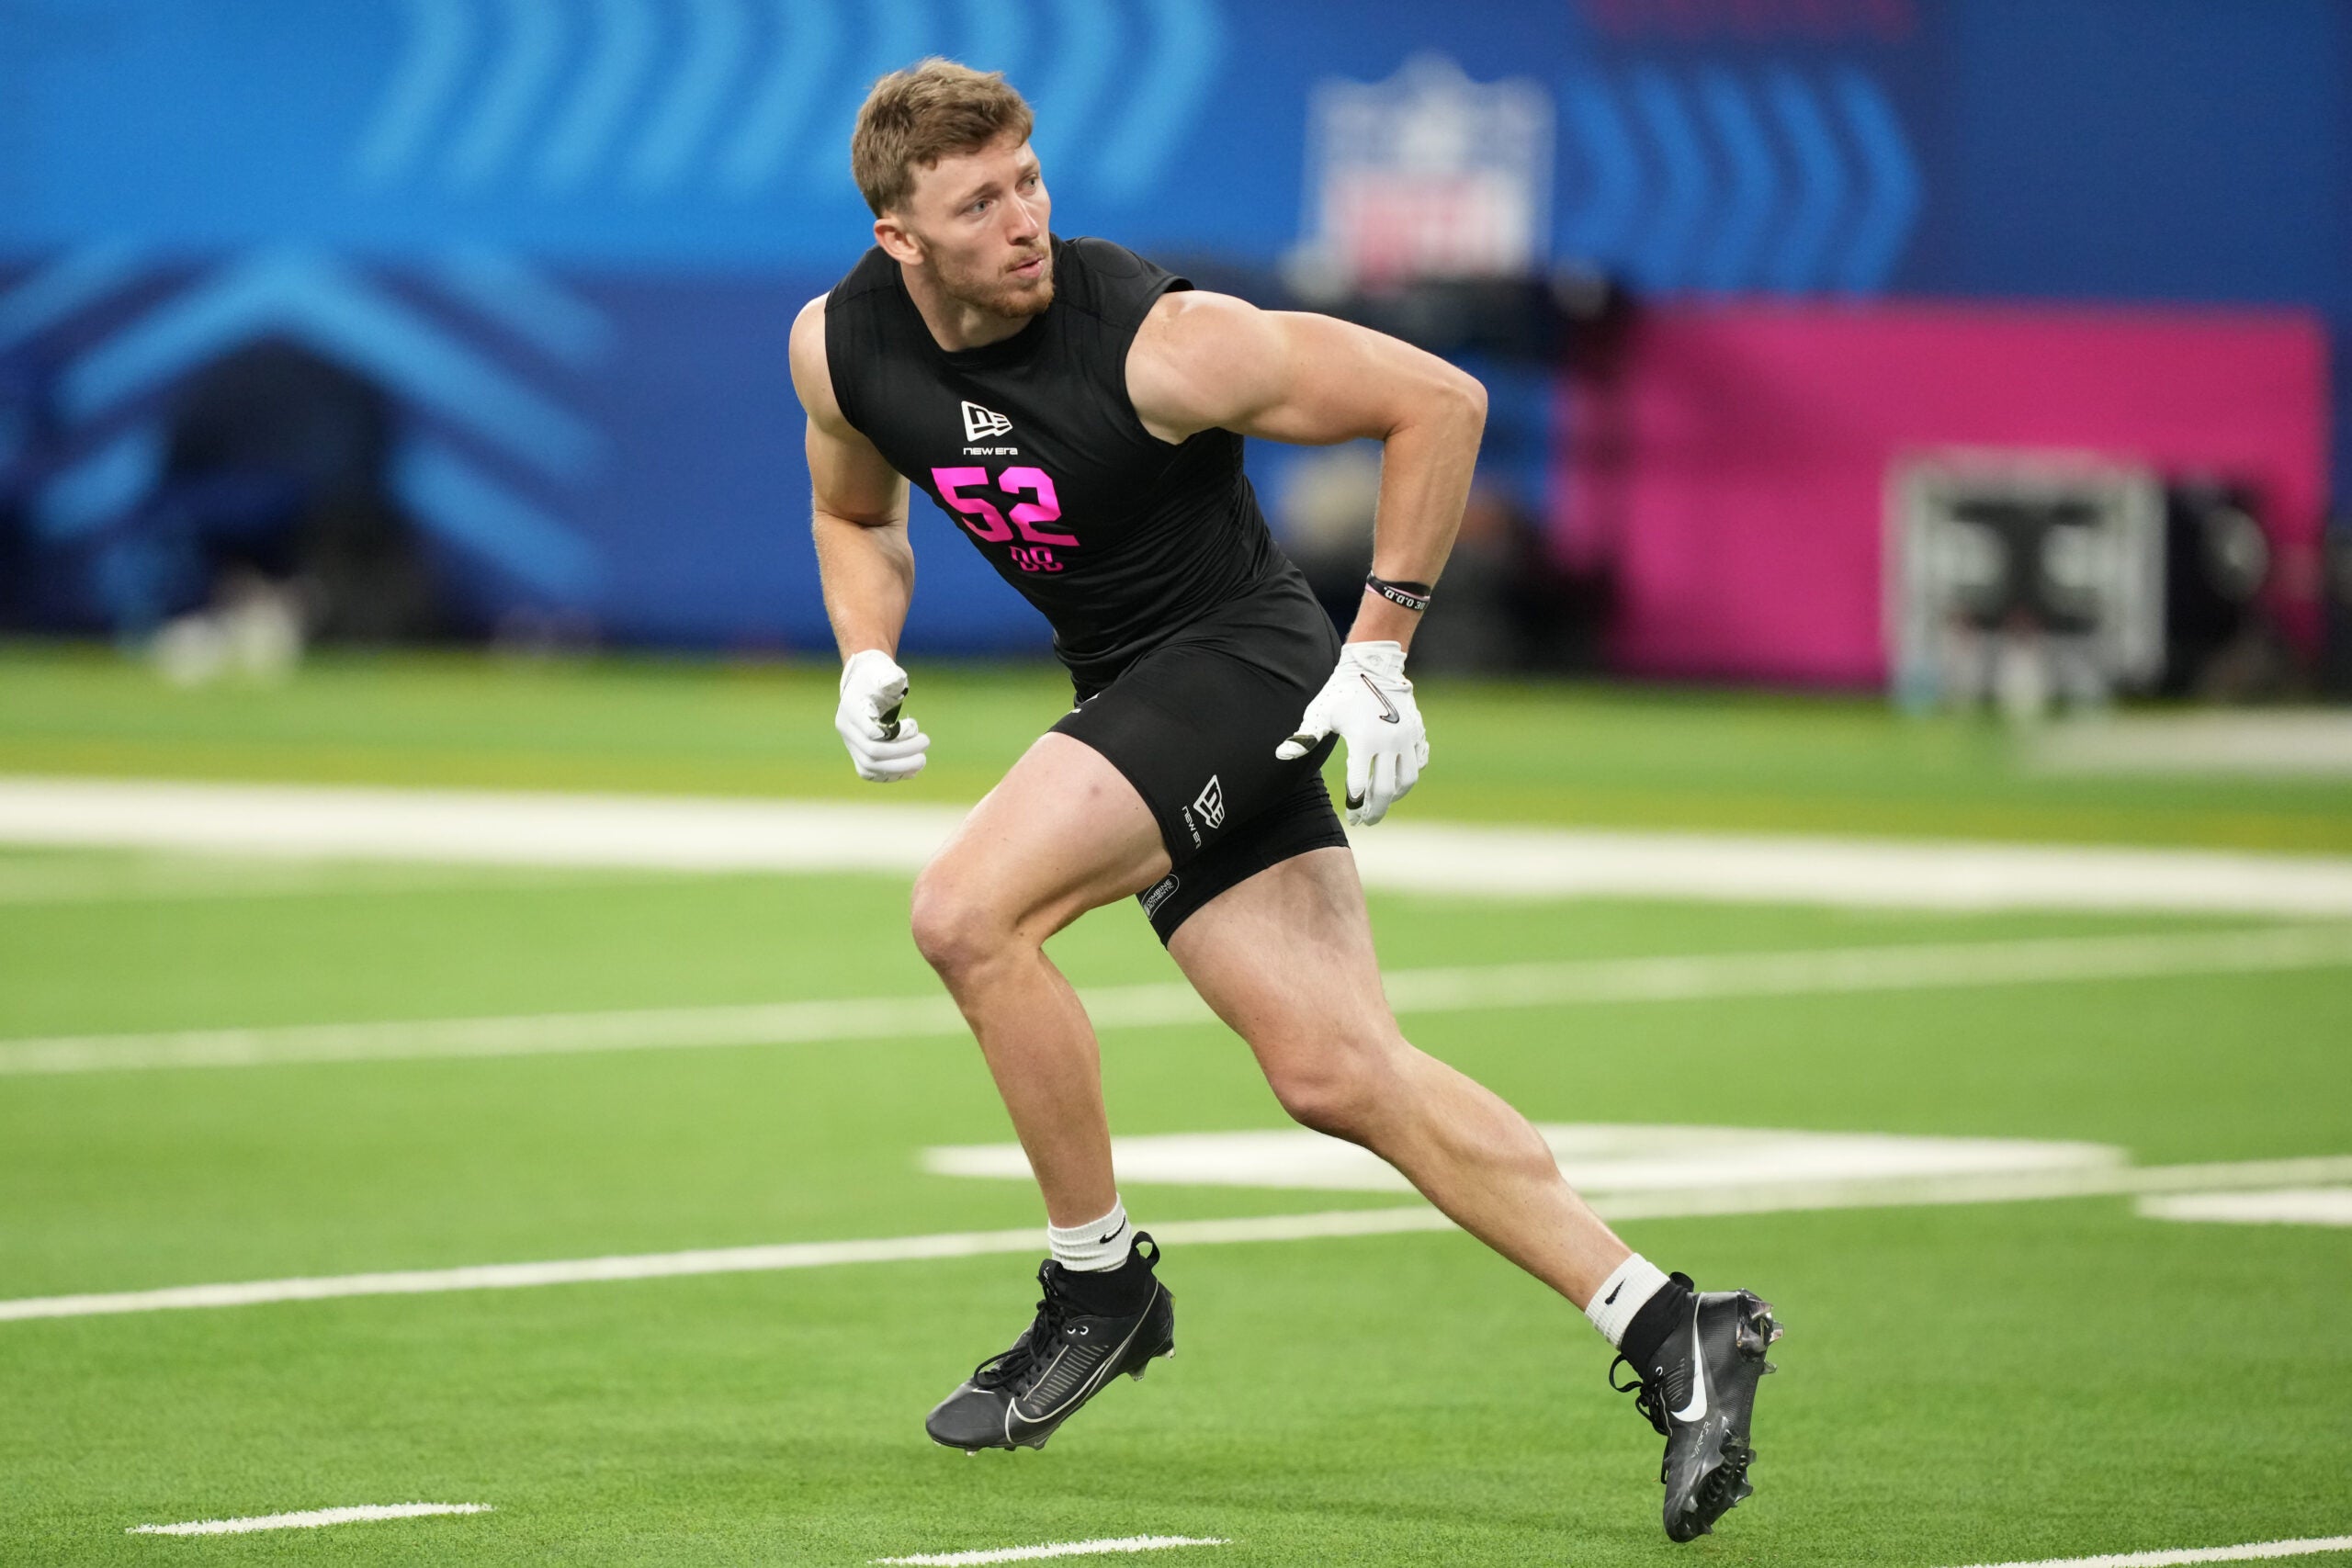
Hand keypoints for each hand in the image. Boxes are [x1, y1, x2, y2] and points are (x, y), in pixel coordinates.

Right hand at [835, 648, 928, 781]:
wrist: (863, 685)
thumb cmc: (877, 677)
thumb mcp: (884, 672)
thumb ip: (891, 677)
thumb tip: (896, 681)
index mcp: (850, 707)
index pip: (869, 731)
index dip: (893, 735)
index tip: (913, 725)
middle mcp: (846, 729)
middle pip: (872, 752)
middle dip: (903, 752)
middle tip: (926, 742)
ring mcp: (850, 744)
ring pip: (870, 766)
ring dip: (900, 767)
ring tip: (922, 760)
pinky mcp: (858, 754)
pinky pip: (871, 772)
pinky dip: (892, 774)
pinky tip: (913, 770)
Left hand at [1274, 640, 1427, 825]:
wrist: (1373, 666)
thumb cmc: (1341, 691)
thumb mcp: (1320, 713)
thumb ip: (1305, 736)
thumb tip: (1282, 754)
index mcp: (1364, 740)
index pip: (1359, 785)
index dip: (1354, 805)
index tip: (1350, 814)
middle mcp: (1390, 741)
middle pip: (1387, 789)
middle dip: (1376, 810)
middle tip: (1366, 821)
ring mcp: (1408, 737)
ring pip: (1408, 779)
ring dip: (1396, 795)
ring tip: (1382, 802)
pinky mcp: (1418, 731)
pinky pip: (1419, 761)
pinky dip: (1409, 774)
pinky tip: (1397, 778)